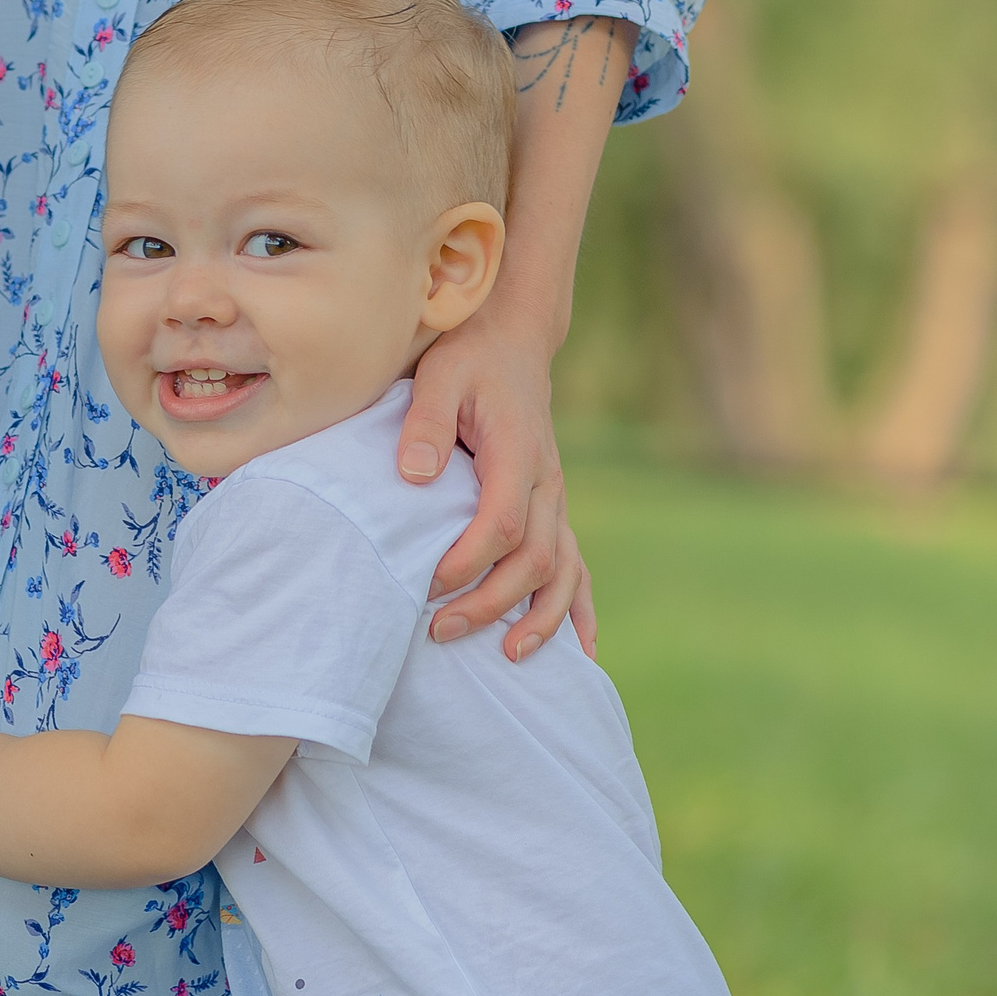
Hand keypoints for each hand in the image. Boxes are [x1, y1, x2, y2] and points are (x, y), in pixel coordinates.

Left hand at [397, 310, 597, 662]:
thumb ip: (425, 423)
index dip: (468, 562)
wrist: (511, 340)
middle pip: (533, 559)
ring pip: (563, 570)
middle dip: (490, 603)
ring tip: (508, 655)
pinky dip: (579, 608)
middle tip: (438, 631)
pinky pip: (577, 565)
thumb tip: (414, 476)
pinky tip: (582, 652)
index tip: (427, 586)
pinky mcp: (553, 506)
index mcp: (519, 454)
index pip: (501, 524)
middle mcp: (547, 482)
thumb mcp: (437, 376)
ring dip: (541, 618)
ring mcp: (556, 498)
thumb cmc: (468, 358)